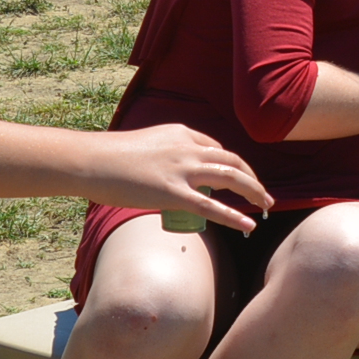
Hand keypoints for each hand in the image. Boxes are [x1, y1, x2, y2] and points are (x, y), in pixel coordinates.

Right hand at [89, 123, 271, 233]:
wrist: (92, 161)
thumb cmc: (110, 156)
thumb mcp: (146, 145)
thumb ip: (162, 154)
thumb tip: (164, 170)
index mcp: (182, 133)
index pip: (216, 148)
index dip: (231, 164)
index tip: (237, 177)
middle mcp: (188, 148)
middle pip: (232, 160)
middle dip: (251, 178)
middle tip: (262, 193)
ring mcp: (183, 170)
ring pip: (231, 178)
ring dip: (254, 192)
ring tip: (266, 206)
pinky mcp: (173, 193)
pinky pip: (212, 207)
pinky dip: (235, 217)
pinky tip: (250, 224)